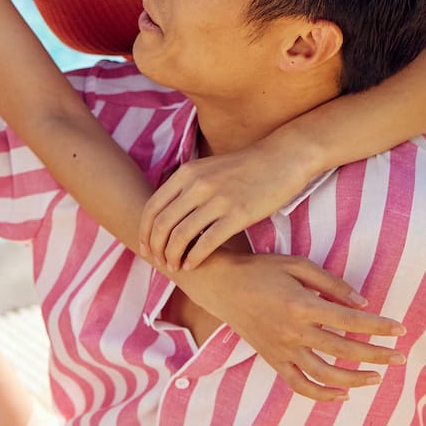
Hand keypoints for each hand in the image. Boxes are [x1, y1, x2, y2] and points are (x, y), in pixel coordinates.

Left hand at [141, 132, 316, 270]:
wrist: (281, 159)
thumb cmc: (243, 169)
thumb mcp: (207, 169)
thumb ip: (185, 187)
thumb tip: (165, 214)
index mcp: (186, 173)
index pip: (152, 208)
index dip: (144, 232)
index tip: (145, 248)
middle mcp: (197, 185)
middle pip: (162, 224)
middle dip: (156, 249)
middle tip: (159, 262)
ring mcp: (218, 199)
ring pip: (181, 236)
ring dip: (173, 256)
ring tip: (175, 266)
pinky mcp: (238, 214)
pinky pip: (207, 242)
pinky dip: (194, 258)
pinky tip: (192, 265)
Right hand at [181, 247, 405, 403]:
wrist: (221, 285)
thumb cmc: (262, 269)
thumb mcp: (298, 264)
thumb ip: (332, 284)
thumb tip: (362, 304)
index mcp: (302, 305)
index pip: (350, 321)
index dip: (379, 327)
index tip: (401, 330)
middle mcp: (293, 332)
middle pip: (343, 350)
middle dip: (377, 355)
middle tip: (401, 357)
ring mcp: (282, 350)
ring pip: (324, 375)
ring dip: (354, 380)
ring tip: (377, 378)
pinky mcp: (273, 360)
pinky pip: (299, 385)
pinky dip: (322, 395)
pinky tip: (343, 395)